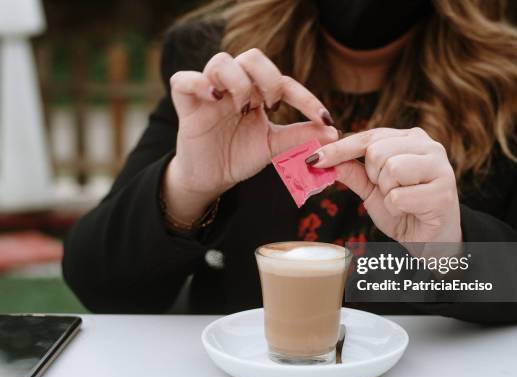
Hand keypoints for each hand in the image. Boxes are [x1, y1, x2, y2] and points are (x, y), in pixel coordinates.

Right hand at [165, 48, 336, 219]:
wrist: (211, 178)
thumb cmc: (239, 156)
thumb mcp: (273, 147)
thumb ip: (299, 136)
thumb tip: (333, 131)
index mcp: (256, 94)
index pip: (283, 82)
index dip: (306, 98)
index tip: (324, 118)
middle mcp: (234, 87)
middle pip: (251, 57)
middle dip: (267, 77)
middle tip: (272, 105)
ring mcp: (209, 93)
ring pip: (220, 61)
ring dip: (238, 81)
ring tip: (243, 107)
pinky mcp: (186, 105)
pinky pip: (183, 80)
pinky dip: (198, 83)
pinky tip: (215, 99)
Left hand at [309, 127, 461, 242]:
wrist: (431, 243)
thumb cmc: (403, 212)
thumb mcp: (372, 190)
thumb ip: (353, 172)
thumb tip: (323, 159)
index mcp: (411, 139)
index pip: (368, 137)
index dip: (339, 149)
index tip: (313, 160)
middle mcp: (429, 146)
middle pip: (377, 151)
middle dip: (373, 177)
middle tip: (388, 191)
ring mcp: (440, 167)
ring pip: (390, 169)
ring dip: (386, 193)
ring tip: (401, 201)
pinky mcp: (443, 192)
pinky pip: (398, 196)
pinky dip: (396, 209)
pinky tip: (411, 211)